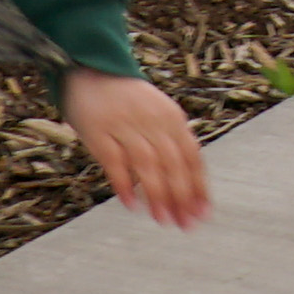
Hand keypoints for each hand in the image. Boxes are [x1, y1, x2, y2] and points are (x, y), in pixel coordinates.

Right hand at [62, 69, 211, 228]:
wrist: (90, 69)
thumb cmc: (128, 102)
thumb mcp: (158, 114)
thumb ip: (171, 144)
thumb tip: (188, 188)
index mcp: (172, 117)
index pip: (192, 156)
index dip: (198, 187)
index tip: (203, 214)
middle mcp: (152, 121)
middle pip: (173, 163)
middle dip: (181, 197)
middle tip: (184, 224)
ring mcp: (125, 125)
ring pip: (148, 165)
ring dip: (157, 195)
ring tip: (162, 219)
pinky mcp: (99, 131)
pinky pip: (114, 161)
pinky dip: (125, 184)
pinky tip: (131, 204)